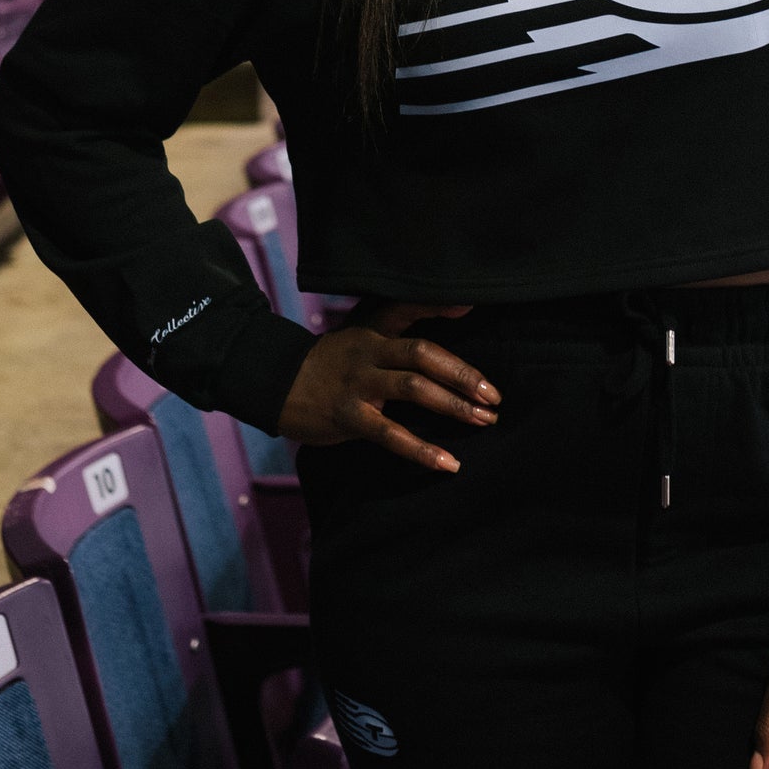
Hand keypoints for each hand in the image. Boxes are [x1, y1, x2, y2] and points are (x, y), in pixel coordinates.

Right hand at [276, 301, 499, 470]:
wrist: (274, 384)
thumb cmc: (328, 363)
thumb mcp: (359, 336)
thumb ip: (398, 326)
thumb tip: (452, 312)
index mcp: (373, 332)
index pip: (409, 310)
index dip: (440, 305)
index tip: (475, 307)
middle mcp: (369, 353)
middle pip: (423, 355)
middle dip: (463, 375)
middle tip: (494, 396)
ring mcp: (358, 384)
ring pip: (412, 389)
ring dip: (453, 406)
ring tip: (484, 421)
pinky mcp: (348, 416)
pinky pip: (390, 435)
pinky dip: (422, 450)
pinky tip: (447, 463)